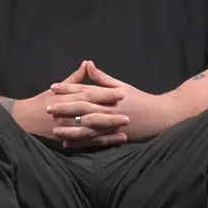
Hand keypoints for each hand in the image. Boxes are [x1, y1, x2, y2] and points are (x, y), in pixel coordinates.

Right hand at [13, 61, 128, 145]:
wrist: (24, 119)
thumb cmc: (42, 101)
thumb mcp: (57, 88)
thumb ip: (75, 78)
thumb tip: (87, 63)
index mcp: (67, 97)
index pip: (89, 95)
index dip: (105, 94)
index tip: (121, 93)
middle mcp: (68, 113)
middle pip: (92, 113)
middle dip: (110, 113)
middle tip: (128, 114)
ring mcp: (68, 127)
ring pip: (92, 129)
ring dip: (109, 130)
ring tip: (125, 129)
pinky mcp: (68, 139)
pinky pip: (88, 141)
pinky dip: (103, 141)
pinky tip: (117, 141)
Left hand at [49, 60, 173, 144]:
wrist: (160, 116)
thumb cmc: (139, 99)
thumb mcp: (122, 85)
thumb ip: (102, 78)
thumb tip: (88, 64)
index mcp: (110, 94)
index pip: (85, 89)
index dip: (68, 88)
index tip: (53, 87)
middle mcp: (110, 109)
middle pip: (84, 108)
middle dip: (65, 108)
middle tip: (47, 107)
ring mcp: (112, 124)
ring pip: (88, 126)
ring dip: (70, 127)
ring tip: (54, 127)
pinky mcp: (115, 137)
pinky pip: (96, 141)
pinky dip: (81, 142)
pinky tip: (67, 143)